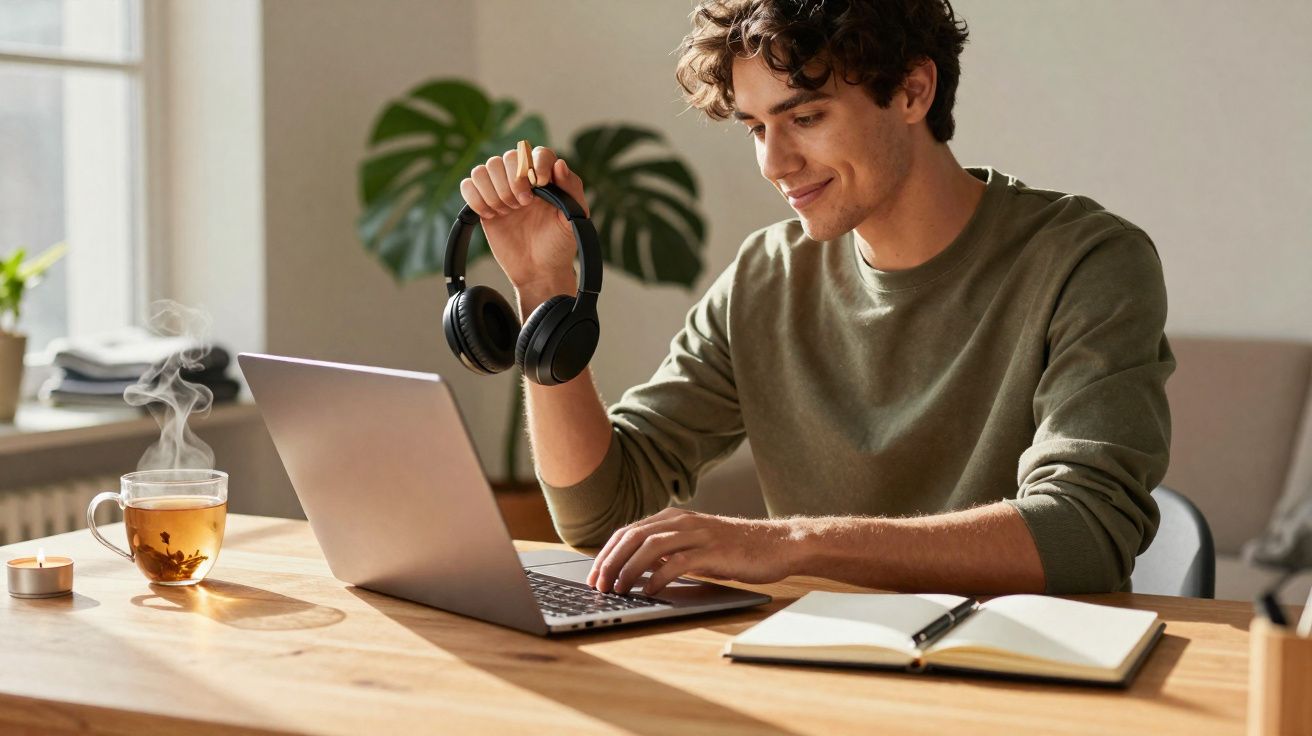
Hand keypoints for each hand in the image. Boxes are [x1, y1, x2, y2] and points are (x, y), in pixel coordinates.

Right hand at [458, 145, 588, 291]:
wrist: (539, 269)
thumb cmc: (559, 243)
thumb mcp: (574, 219)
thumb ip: (572, 190)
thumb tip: (560, 164)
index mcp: (546, 177)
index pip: (537, 153)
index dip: (536, 164)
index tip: (540, 184)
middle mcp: (521, 179)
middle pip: (506, 158)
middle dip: (513, 182)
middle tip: (523, 205)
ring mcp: (500, 190)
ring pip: (483, 169)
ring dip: (494, 191)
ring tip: (507, 211)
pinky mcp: (482, 203)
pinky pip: (468, 186)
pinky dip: (476, 199)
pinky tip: (491, 215)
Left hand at [586, 508, 796, 595]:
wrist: (775, 544)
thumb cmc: (734, 549)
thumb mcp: (695, 545)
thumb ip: (667, 551)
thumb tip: (635, 569)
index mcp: (674, 518)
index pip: (628, 531)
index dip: (606, 553)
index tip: (594, 575)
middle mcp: (682, 521)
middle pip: (633, 537)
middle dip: (610, 562)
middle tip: (599, 585)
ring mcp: (698, 534)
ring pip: (651, 546)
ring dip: (629, 569)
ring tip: (619, 589)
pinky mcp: (713, 551)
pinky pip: (678, 562)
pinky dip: (659, 577)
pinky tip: (650, 591)